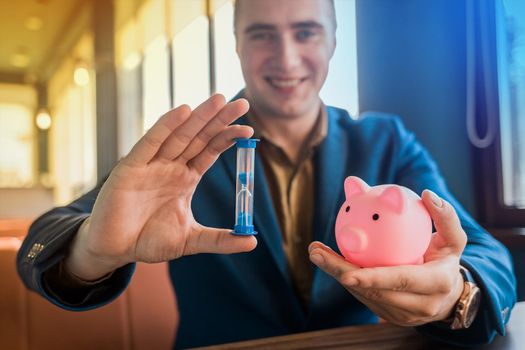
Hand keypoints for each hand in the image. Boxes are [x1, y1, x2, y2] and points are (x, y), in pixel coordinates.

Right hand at [66, 94, 256, 279]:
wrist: (115, 250)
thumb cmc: (148, 240)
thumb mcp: (191, 240)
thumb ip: (219, 240)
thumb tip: (252, 242)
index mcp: (185, 178)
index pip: (210, 151)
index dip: (228, 138)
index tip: (248, 130)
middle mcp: (170, 166)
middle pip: (199, 137)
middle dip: (219, 119)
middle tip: (241, 103)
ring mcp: (151, 164)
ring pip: (179, 135)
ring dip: (198, 117)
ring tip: (219, 99)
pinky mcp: (130, 167)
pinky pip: (150, 143)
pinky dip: (166, 126)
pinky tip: (183, 111)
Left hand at [309, 190, 466, 325]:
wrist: (449, 296)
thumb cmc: (446, 260)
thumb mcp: (454, 239)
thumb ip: (444, 216)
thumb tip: (427, 193)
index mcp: (436, 285)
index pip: (401, 280)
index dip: (373, 277)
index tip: (346, 270)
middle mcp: (419, 305)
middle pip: (373, 291)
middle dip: (340, 273)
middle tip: (316, 252)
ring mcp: (402, 315)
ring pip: (363, 295)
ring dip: (336, 273)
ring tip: (315, 252)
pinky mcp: (389, 317)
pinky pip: (363, 296)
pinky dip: (345, 277)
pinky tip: (327, 259)